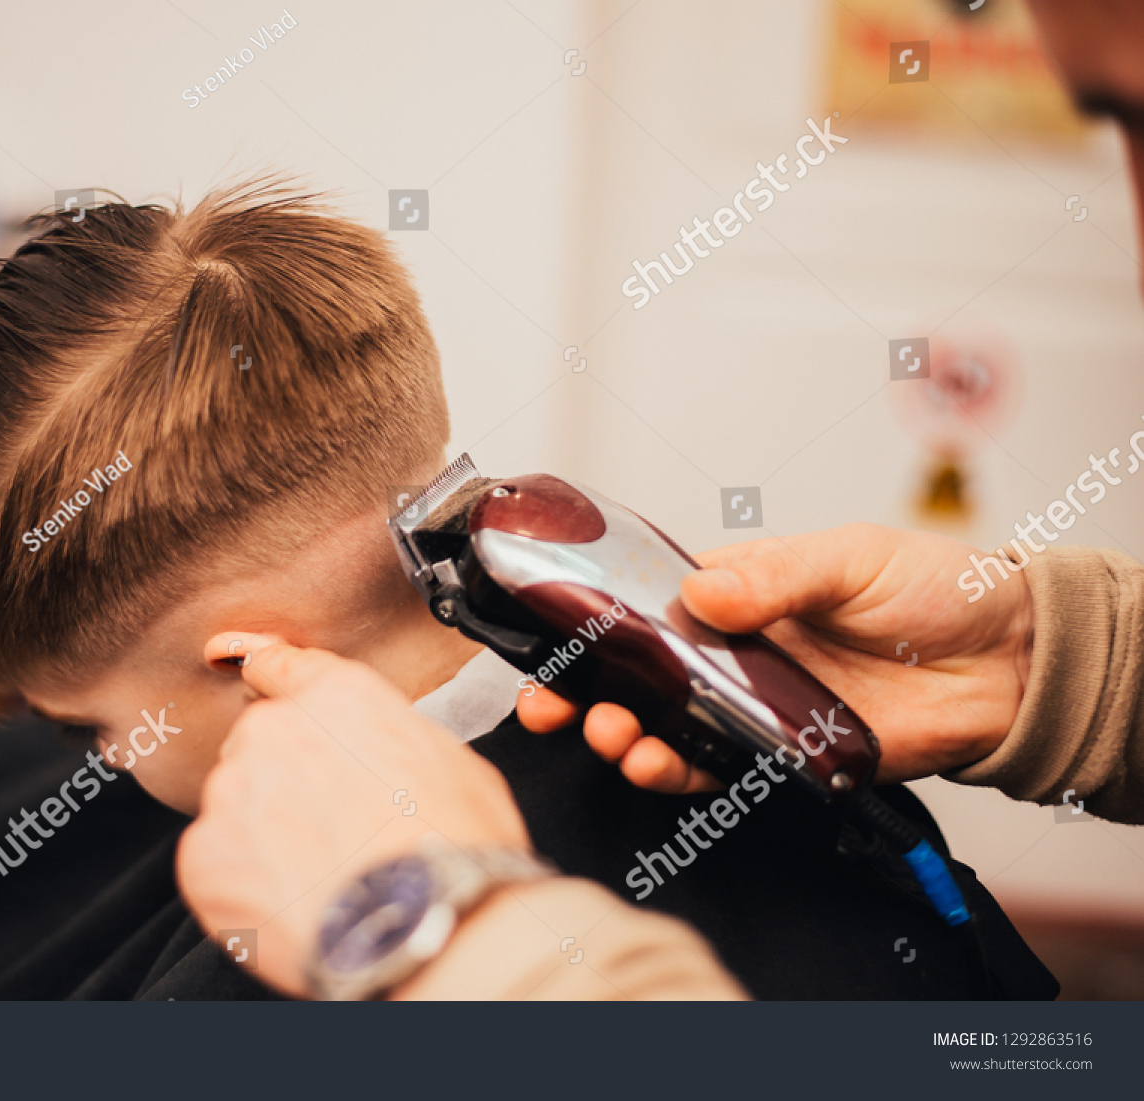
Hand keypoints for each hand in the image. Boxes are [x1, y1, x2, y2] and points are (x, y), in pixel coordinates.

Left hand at [177, 634, 530, 995]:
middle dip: (286, 783)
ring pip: (236, 807)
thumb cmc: (455, 850)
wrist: (426, 931)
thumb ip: (390, 737)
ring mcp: (232, 792)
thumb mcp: (451, 760)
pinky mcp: (204, 855)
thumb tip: (379, 755)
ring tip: (321, 879)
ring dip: (264, 836)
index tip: (241, 661)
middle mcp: (274, 729)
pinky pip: (215, 864)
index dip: (267, 670)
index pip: (282, 666)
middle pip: (259, 746)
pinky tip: (293, 905)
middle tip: (334, 833)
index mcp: (337, 696)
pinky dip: (243, 886)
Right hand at [517, 523, 1033, 791]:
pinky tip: (656, 765)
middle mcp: (727, 652)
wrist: (1007, 663)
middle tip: (554, 704)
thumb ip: (778, 575)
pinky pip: (712, 772)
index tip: (546, 636)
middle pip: (632, 675)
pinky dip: (677, 773)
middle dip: (581, 692)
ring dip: (623, 736)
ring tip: (613, 736)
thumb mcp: (851, 558)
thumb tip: (704, 593)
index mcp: (733, 593)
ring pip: (661, 728)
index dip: (586, 622)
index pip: (640, 604)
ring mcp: (748, 707)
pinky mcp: (778, 757)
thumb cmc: (932, 589)